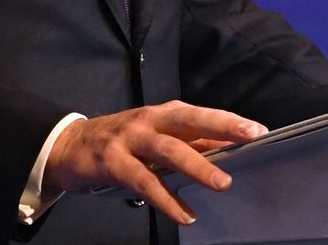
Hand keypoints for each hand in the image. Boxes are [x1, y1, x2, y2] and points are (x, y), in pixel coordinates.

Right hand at [44, 100, 267, 223]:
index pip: (201, 115)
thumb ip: (187, 143)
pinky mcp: (114, 162)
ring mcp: (131, 139)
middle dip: (221, 127)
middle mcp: (150, 120)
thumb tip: (224, 148)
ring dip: (198, 166)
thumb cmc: (121, 142)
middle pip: (189, 121)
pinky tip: (185, 214)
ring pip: (169, 150)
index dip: (229, 121)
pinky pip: (145, 182)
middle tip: (249, 138)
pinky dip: (167, 199)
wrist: (69, 146)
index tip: (258, 130)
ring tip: (222, 184)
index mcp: (163, 114)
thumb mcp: (155, 137)